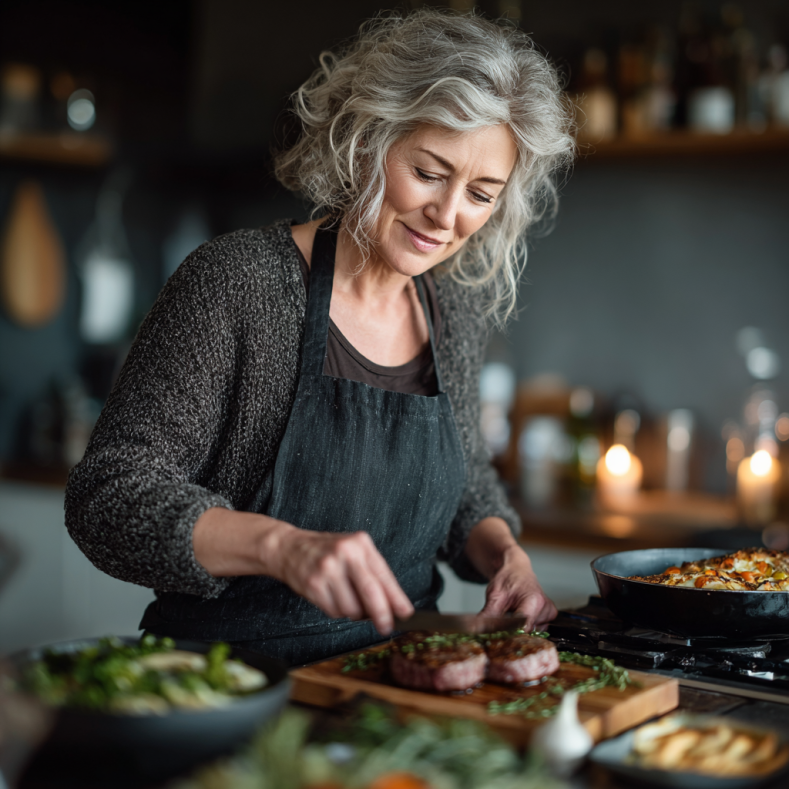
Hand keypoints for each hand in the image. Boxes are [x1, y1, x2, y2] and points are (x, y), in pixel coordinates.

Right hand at [275, 528, 413, 635]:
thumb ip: (373, 573)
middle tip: (386, 626)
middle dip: (382, 614)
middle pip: (371, 592)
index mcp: (360, 544)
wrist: (290, 548)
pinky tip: (331, 596)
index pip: (384, 576)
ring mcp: (328, 569)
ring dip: (353, 612)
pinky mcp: (313, 584)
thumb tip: (392, 604)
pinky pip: (334, 611)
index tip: (405, 613)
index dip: (396, 598)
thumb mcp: (354, 551)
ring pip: (352, 608)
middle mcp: (345, 553)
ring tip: (345, 597)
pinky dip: (337, 611)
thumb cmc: (326, 551)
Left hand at [479, 544, 556, 631]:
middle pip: (527, 632)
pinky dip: (526, 625)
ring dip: (519, 628)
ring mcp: (549, 613)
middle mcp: (545, 608)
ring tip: (513, 612)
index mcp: (534, 601)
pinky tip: (520, 614)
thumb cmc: (508, 578)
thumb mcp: (494, 595)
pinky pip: (536, 629)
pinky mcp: (549, 616)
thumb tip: (476, 631)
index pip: (523, 628)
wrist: (517, 569)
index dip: (509, 634)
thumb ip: (488, 616)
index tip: (499, 634)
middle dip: (513, 631)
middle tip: (503, 618)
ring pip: (532, 633)